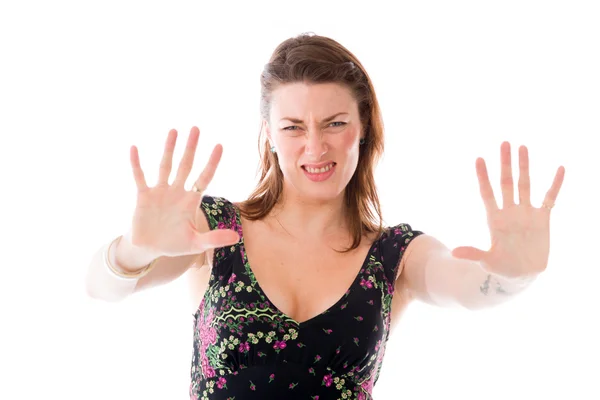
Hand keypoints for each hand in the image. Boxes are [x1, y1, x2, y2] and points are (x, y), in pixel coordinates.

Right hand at [128, 127, 239, 257]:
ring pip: (165, 166)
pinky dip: (136, 164)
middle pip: (186, 165)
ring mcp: (160, 192)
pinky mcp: (143, 196)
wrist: (149, 249)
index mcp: (191, 201)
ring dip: (169, 149)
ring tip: (174, 131)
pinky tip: (134, 148)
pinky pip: (140, 177)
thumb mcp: (196, 243)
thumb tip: (236, 237)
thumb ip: (214, 239)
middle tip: (196, 128)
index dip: (211, 163)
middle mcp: (177, 192)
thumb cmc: (174, 244)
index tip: (219, 146)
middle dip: (191, 148)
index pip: (204, 178)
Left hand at [451, 141, 564, 278]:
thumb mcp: (487, 261)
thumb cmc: (501, 268)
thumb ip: (474, 254)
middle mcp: (509, 211)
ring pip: (525, 185)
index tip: (479, 159)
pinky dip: (555, 184)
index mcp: (494, 219)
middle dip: (505, 163)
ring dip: (524, 167)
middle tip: (504, 143)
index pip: (487, 193)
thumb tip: (454, 253)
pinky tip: (560, 168)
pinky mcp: (542, 219)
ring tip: (522, 147)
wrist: (522, 275)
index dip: (483, 177)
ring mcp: (526, 213)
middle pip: (506, 182)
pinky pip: (550, 198)